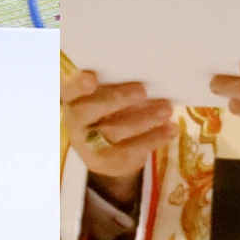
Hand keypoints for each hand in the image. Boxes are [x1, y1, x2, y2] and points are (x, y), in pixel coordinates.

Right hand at [63, 69, 176, 206]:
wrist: (104, 150)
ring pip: (113, 132)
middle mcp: (75, 122)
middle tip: (142, 90)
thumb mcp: (106, 94)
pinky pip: (130, 151)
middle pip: (89, 111)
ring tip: (166, 109)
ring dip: (143, 119)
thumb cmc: (109, 109)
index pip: (68, 89)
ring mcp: (88, 146)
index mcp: (72, 99)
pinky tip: (170, 129)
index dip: (78, 85)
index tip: (92, 78)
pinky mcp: (105, 163)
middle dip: (116, 100)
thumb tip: (148, 75)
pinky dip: (153, 139)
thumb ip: (116, 85)